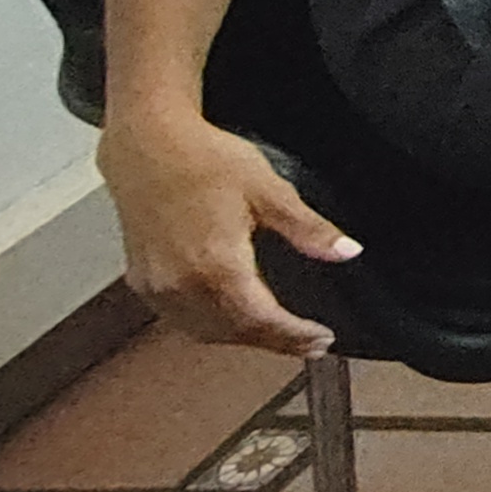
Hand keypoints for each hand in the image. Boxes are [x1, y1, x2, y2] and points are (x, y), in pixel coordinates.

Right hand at [102, 118, 355, 356]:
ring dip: (243, 339)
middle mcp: (181, 283)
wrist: (146, 145)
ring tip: (279, 337)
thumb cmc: (206, 159)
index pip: (261, 320)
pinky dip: (210, 326)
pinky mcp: (141, 280)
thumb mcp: (268, 189)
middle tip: (310, 346)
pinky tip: (231, 319)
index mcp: (217, 264)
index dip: (293, 336)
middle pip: (234, 331)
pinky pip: (179, 318)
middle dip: (275, 342)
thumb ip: (308, 228)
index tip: (322, 341)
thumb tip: (348, 252)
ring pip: (204, 331)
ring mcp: (157, 285)